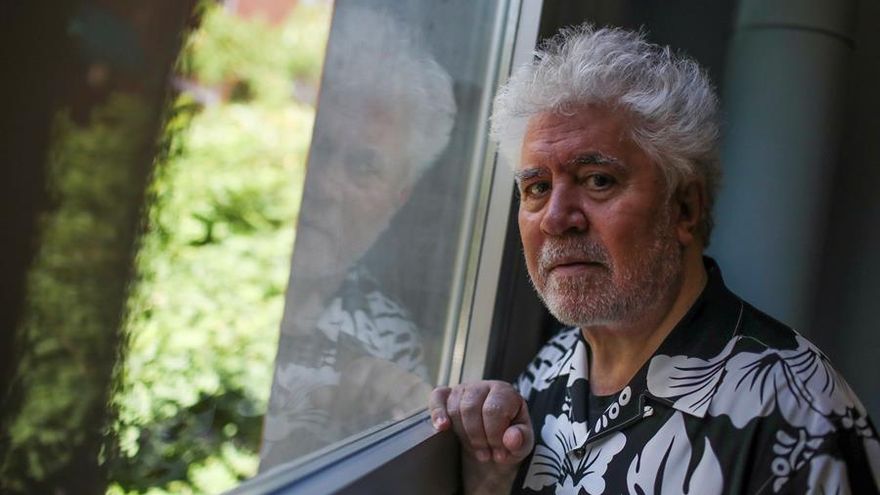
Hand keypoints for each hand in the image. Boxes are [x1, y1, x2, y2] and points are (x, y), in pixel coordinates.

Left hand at [317, 356, 431, 433]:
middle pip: (377, 383)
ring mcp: (407, 378)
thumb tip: (313, 397)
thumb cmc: (368, 405)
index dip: (347, 396)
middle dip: (368, 404)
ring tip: (382, 420)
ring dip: (387, 406)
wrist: (399, 410)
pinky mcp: (423, 390)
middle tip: (364, 418)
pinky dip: (411, 405)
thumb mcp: (348, 402)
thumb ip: (332, 400)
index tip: (343, 415)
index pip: (355, 375)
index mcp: (366, 366)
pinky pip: (419, 395)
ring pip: (396, 389)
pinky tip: (401, 417)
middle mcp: (387, 368)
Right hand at [429, 381, 533, 492]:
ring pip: (454, 407)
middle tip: (486, 453)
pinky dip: (438, 413)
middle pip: (470, 407)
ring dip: (462, 434)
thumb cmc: (509, 440)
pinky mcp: (447, 397)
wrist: (493, 446)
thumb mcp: (522, 443)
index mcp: (505, 392)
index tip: (499, 452)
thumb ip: (521, 440)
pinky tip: (442, 427)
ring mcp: (464, 389)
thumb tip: (511, 438)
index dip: (494, 434)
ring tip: (475, 448)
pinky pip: (437, 398)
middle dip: (477, 436)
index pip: (493, 409)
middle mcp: (483, 386)